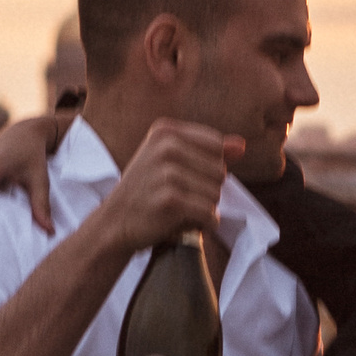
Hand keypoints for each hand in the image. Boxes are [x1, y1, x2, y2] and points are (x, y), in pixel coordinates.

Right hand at [94, 119, 244, 252]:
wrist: (114, 222)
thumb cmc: (146, 190)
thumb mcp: (169, 160)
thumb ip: (208, 150)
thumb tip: (241, 146)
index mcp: (165, 130)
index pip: (217, 147)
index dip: (207, 168)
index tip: (182, 178)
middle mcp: (165, 147)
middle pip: (220, 171)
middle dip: (206, 190)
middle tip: (178, 196)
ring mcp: (167, 173)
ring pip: (216, 194)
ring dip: (204, 208)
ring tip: (179, 209)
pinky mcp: (171, 200)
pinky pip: (210, 214)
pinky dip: (205, 224)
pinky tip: (185, 223)